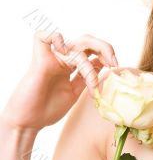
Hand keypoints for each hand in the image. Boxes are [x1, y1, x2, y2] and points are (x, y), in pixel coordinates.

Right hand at [1, 31, 118, 130]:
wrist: (29, 123)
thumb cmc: (48, 109)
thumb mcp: (76, 91)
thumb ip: (87, 77)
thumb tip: (103, 66)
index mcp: (71, 64)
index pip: (92, 49)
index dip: (107, 54)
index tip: (115, 67)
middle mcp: (62, 58)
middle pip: (87, 41)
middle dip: (104, 49)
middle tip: (113, 63)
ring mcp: (51, 58)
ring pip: (75, 44)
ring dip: (89, 63)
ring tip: (92, 82)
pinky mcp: (39, 61)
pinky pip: (43, 37)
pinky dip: (55, 38)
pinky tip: (64, 51)